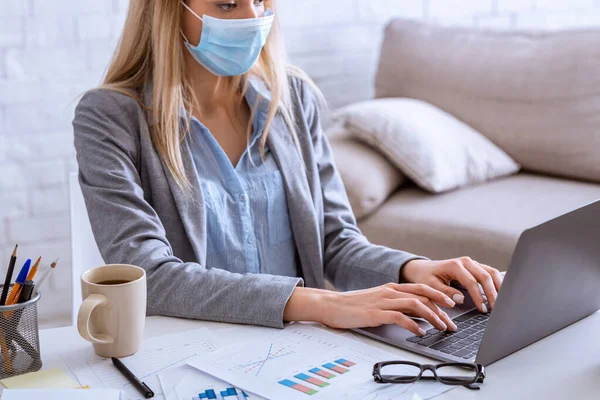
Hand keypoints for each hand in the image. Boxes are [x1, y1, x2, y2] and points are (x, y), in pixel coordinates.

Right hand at [284, 284, 457, 336]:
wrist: (331, 305)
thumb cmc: (353, 305)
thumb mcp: (378, 301)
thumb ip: (395, 304)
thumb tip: (416, 315)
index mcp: (391, 287)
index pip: (421, 288)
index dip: (440, 295)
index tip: (453, 304)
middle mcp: (390, 291)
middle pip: (423, 294)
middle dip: (442, 306)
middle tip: (454, 319)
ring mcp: (383, 301)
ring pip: (415, 304)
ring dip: (432, 316)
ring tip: (441, 326)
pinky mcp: (376, 313)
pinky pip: (399, 317)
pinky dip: (413, 324)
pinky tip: (420, 332)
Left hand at [400, 257, 502, 312]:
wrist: (423, 268)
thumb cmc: (426, 277)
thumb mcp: (430, 285)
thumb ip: (444, 292)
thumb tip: (460, 299)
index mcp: (454, 266)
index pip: (471, 282)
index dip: (478, 296)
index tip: (482, 309)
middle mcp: (465, 262)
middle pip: (485, 276)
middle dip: (493, 293)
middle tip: (496, 309)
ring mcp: (472, 263)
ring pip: (491, 272)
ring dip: (498, 287)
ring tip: (502, 303)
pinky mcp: (475, 266)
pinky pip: (490, 272)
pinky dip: (497, 282)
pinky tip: (501, 293)